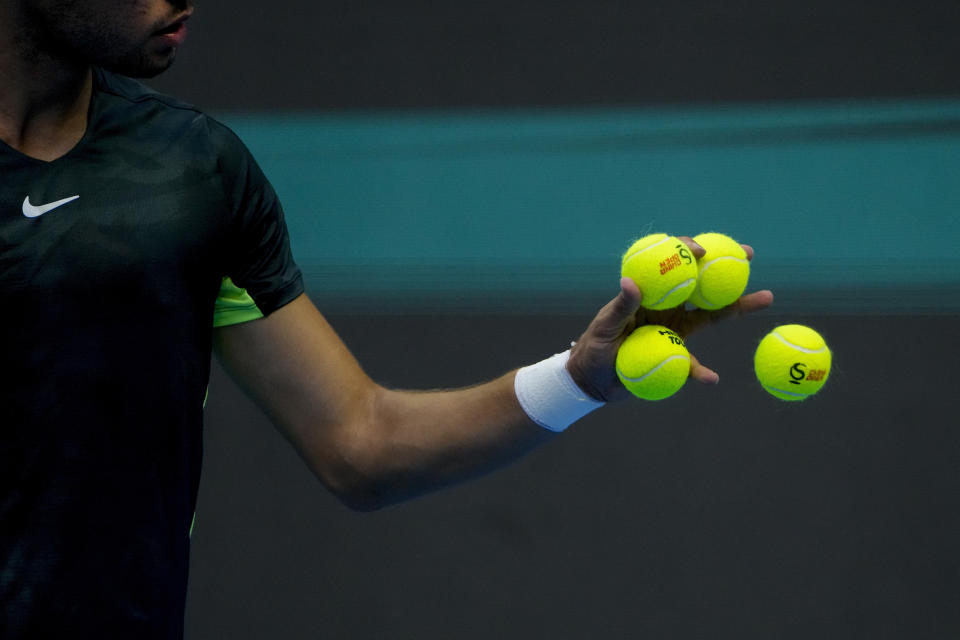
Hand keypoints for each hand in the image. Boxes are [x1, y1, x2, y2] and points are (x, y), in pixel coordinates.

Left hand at [566, 237, 773, 402]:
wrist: (593, 380)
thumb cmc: (595, 347)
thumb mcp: (604, 326)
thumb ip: (621, 307)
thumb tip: (630, 282)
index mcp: (651, 295)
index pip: (673, 267)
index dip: (689, 252)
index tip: (702, 250)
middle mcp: (669, 308)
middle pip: (703, 284)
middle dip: (727, 266)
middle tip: (749, 254)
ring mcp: (677, 331)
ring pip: (712, 316)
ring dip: (738, 307)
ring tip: (767, 297)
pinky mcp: (678, 357)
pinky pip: (694, 364)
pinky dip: (702, 372)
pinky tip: (711, 379)